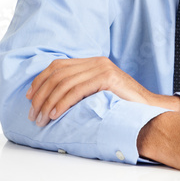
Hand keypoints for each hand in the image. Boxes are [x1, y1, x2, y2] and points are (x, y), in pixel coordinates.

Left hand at [26, 56, 179, 126]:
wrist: (149, 109)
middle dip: (40, 95)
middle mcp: (97, 61)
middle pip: (57, 74)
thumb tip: (51, 99)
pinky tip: (55, 114)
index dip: (40, 81)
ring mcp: (103, 68)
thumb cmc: (123, 106)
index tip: (29, 98)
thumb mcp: (97, 94)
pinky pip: (76, 90)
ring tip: (41, 119)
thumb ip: (80, 89)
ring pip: (64, 83)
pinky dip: (62, 103)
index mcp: (93, 62)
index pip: (58, 66)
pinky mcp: (108, 78)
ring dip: (47, 102)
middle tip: (32, 115)